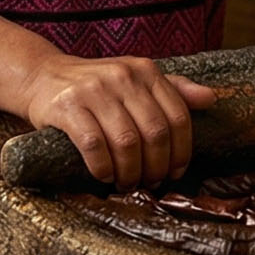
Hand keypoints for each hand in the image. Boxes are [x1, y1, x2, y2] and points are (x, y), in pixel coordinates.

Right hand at [21, 55, 215, 188]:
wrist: (43, 76)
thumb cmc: (97, 86)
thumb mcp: (136, 80)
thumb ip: (173, 89)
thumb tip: (211, 99)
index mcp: (145, 70)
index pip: (178, 116)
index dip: (181, 152)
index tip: (174, 172)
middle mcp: (122, 76)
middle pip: (155, 133)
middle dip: (156, 167)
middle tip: (149, 183)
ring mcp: (93, 90)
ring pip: (127, 142)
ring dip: (130, 172)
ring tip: (126, 183)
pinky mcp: (67, 106)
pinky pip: (93, 145)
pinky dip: (103, 168)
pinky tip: (104, 175)